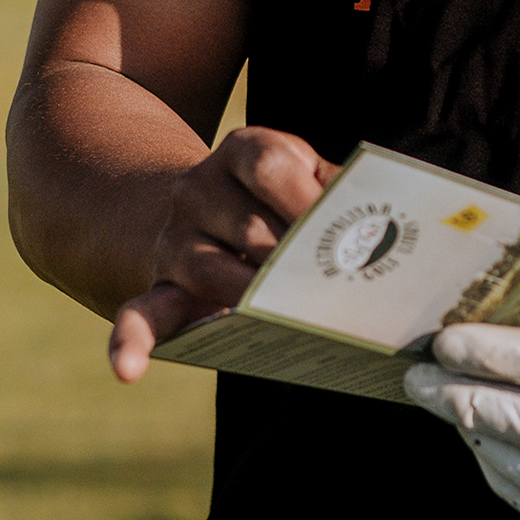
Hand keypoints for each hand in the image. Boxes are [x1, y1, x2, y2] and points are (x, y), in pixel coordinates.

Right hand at [108, 125, 336, 381]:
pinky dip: (130, 343)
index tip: (350, 238)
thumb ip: (341, 195)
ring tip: (289, 321)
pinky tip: (127, 370)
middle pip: (246, 227)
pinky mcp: (159, 286)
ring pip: (206, 270)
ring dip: (248, 298)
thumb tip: (392, 228)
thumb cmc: (281, 199)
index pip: (271, 168)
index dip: (308, 202)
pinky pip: (139, 314)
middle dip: (291, 264)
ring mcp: (174, 238)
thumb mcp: (307, 177)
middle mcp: (198, 188)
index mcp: (246, 150)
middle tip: (333, 292)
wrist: (203, 206)